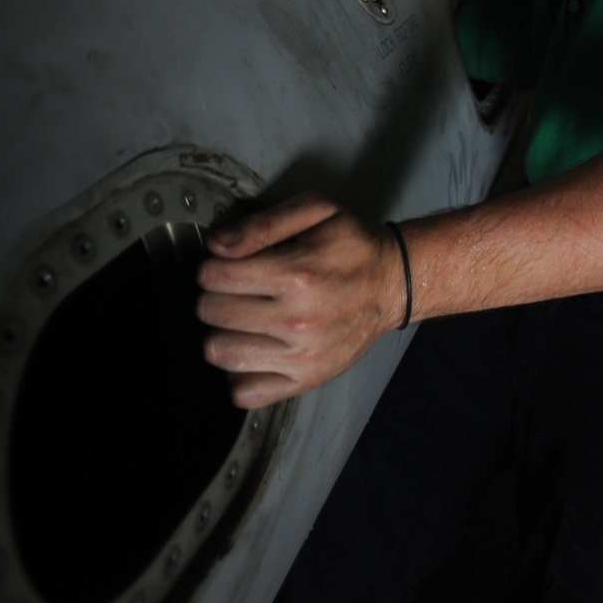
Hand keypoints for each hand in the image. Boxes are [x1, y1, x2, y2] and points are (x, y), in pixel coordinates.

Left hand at [196, 192, 404, 408]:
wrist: (392, 284)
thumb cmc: (353, 246)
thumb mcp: (317, 210)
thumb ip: (265, 222)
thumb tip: (219, 245)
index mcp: (296, 273)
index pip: (216, 276)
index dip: (211, 268)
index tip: (221, 267)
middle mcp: (297, 319)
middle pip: (213, 313)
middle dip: (213, 297)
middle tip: (231, 291)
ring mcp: (301, 356)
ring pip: (222, 353)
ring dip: (221, 333)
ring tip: (239, 320)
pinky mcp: (305, 380)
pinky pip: (245, 393)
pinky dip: (238, 374)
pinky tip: (252, 350)